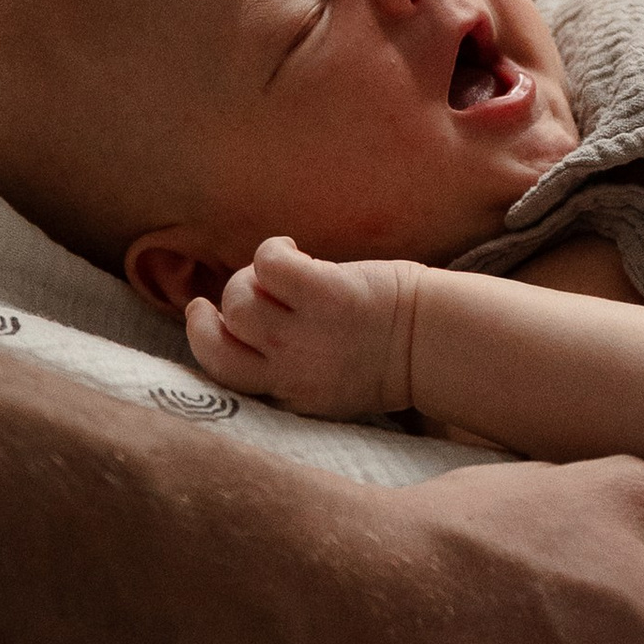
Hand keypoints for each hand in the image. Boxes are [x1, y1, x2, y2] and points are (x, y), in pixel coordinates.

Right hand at [188, 238, 412, 420]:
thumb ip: (290, 370)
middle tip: (216, 298)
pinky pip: (270, 264)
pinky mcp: (327, 295)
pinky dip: (273, 250)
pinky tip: (293, 248)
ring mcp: (308, 334)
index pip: (224, 378)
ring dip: (247, 279)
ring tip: (275, 271)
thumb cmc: (389, 355)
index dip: (206, 344)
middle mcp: (292, 371)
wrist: (438, 344)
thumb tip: (251, 336)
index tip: (206, 321)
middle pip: (217, 344)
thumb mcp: (329, 384)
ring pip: (239, 302)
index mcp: (291, 395)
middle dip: (208, 317)